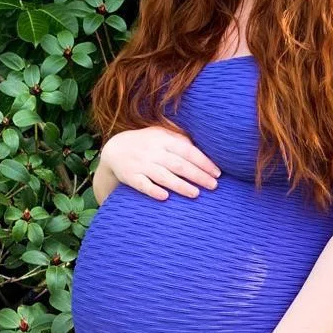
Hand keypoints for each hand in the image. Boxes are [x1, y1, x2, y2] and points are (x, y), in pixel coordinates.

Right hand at [103, 124, 220, 200]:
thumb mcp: (162, 134)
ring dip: (180, 185)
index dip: (203, 162)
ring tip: (196, 194)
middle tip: (214, 186)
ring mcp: (141, 164)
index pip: (187, 151)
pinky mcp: (130, 177)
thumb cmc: (146, 143)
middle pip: (179, 164)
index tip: (218, 173)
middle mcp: (153, 151)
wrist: (114, 149)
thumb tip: (206, 148)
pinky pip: (142, 185)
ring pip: (163, 176)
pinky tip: (165, 197)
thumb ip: (181, 140)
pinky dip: (153, 190)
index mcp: (163, 139)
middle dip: (197, 175)